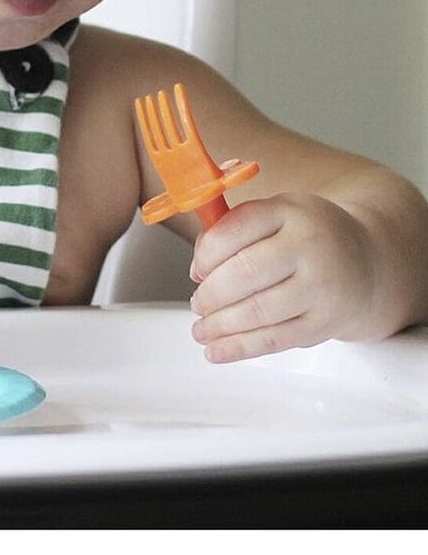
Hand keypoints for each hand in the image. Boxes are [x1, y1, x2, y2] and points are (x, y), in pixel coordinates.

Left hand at [187, 192, 374, 362]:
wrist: (366, 262)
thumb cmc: (307, 236)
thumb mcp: (275, 216)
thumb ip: (232, 231)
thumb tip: (198, 271)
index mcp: (290, 211)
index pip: (237, 228)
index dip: (207, 253)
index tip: (197, 270)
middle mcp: (309, 246)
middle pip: (246, 272)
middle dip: (212, 293)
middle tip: (198, 303)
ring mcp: (321, 286)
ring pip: (258, 310)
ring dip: (220, 324)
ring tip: (201, 329)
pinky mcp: (324, 322)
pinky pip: (275, 339)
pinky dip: (240, 348)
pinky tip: (217, 351)